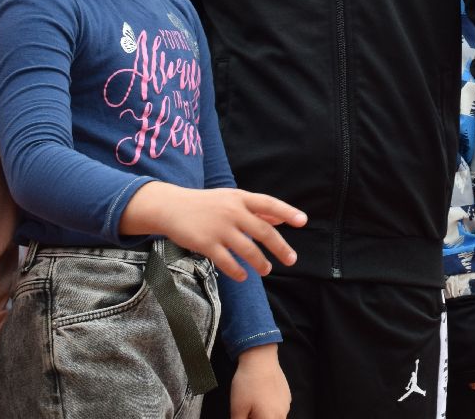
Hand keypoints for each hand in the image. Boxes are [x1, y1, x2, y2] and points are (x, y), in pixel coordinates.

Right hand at [120, 183, 305, 281]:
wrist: (171, 207)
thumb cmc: (206, 204)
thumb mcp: (231, 199)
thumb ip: (256, 209)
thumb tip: (282, 217)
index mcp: (240, 198)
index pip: (268, 204)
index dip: (287, 212)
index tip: (303, 221)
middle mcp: (232, 211)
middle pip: (263, 231)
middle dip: (280, 247)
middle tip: (292, 260)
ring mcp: (219, 228)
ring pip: (248, 249)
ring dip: (260, 263)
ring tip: (266, 270)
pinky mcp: (206, 243)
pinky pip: (227, 261)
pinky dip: (238, 271)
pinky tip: (243, 276)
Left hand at [231, 344, 290, 418]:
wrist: (260, 358)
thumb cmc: (248, 383)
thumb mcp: (237, 408)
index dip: (249, 418)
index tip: (244, 414)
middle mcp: (282, 415)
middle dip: (256, 417)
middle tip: (247, 411)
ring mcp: (286, 405)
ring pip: (274, 417)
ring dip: (263, 414)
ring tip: (253, 402)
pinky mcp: (287, 395)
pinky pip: (278, 408)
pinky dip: (270, 407)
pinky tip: (261, 395)